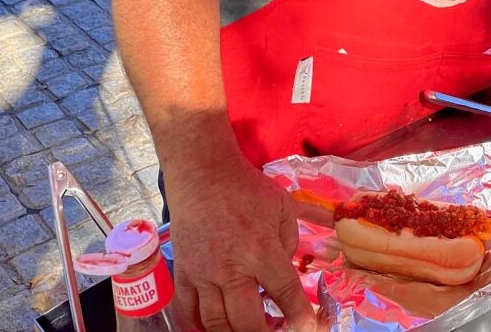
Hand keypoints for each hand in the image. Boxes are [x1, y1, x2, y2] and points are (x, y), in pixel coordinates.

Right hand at [165, 155, 320, 331]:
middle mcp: (230, 268)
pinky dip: (202, 327)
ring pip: (217, 324)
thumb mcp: (283, 206)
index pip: (285, 293)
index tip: (308, 328)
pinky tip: (217, 327)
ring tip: (249, 328)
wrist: (202, 173)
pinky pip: (189, 313)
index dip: (300, 317)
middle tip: (275, 329)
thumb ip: (290, 241)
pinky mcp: (183, 274)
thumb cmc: (246, 188)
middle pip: (248, 321)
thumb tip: (288, 268)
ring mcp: (203, 275)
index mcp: (261, 249)